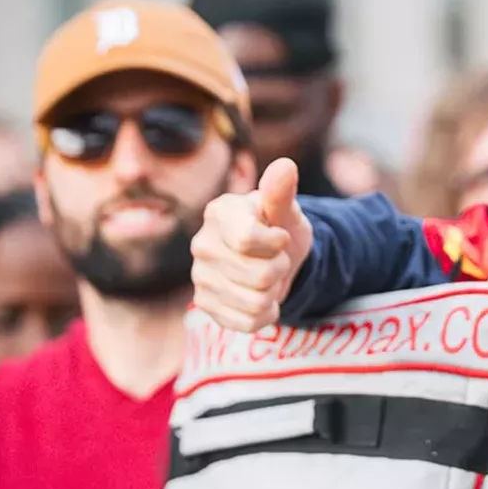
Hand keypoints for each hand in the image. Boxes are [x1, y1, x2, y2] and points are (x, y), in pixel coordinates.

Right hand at [192, 157, 313, 331]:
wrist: (275, 260)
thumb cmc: (280, 229)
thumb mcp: (288, 212)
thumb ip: (283, 193)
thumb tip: (286, 166)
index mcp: (219, 212)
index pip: (248, 240)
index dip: (276, 243)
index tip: (279, 236)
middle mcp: (201, 244)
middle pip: (259, 276)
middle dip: (279, 269)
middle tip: (276, 259)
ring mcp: (200, 277)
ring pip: (254, 302)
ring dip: (273, 293)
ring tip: (268, 277)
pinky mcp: (205, 305)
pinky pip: (247, 322)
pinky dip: (265, 314)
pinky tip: (262, 298)